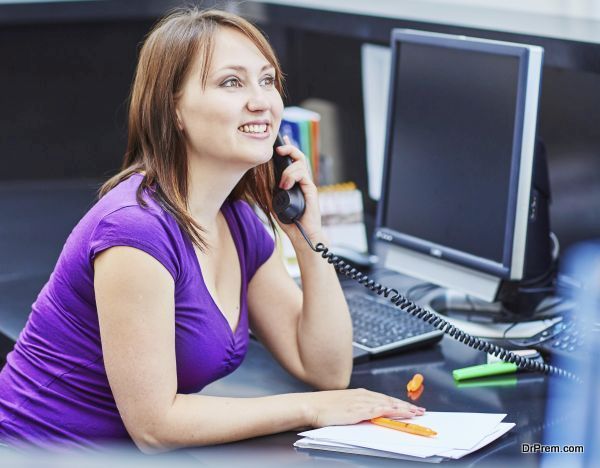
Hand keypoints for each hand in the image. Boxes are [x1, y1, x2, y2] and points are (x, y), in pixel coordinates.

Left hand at [274, 136, 322, 243]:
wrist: (302, 234)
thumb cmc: (289, 219)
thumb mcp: (273, 202)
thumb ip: (268, 190)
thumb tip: (258, 179)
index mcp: (294, 181)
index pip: (292, 159)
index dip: (288, 147)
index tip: (281, 139)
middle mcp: (302, 180)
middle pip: (299, 156)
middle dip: (290, 148)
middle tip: (279, 148)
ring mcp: (307, 184)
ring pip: (300, 164)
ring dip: (288, 170)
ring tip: (282, 184)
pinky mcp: (311, 190)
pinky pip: (303, 175)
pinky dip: (292, 177)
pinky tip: (285, 186)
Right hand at [306, 388, 425, 427]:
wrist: (312, 405)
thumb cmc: (324, 407)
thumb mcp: (344, 406)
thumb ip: (357, 409)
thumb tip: (367, 415)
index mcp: (360, 394)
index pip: (384, 399)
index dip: (398, 403)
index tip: (409, 407)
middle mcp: (363, 396)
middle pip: (389, 400)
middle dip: (406, 406)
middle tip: (420, 411)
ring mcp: (362, 402)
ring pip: (388, 404)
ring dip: (403, 409)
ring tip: (415, 413)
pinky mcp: (359, 410)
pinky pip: (380, 410)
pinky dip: (392, 411)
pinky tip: (399, 414)